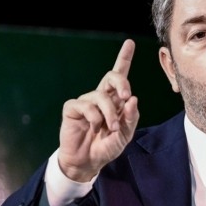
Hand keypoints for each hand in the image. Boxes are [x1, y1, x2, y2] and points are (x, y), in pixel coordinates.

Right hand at [57, 39, 140, 181]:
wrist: (88, 162)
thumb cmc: (106, 147)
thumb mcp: (124, 135)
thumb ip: (130, 118)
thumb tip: (132, 99)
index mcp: (115, 100)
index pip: (119, 75)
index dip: (124, 58)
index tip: (129, 43)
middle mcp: (100, 97)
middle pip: (112, 76)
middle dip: (121, 83)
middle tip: (125, 96)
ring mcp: (86, 102)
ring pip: (100, 96)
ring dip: (109, 113)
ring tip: (110, 128)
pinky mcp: (72, 109)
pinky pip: (85, 105)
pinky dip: (93, 117)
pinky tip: (93, 126)